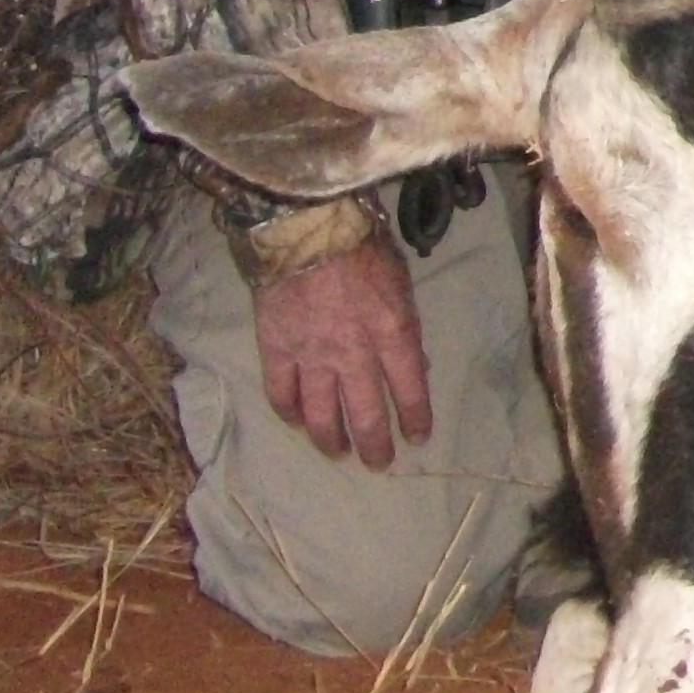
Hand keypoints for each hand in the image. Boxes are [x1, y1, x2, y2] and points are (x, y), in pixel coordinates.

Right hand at [254, 238, 431, 466]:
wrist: (308, 228)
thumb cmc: (362, 248)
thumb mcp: (402, 284)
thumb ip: (404, 327)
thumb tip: (412, 365)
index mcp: (393, 334)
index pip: (409, 390)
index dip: (414, 418)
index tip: (417, 438)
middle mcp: (354, 354)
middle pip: (365, 414)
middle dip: (374, 445)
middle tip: (378, 464)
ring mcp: (311, 355)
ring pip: (321, 413)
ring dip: (330, 439)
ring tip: (337, 453)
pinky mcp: (276, 348)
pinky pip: (281, 392)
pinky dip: (288, 412)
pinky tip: (296, 422)